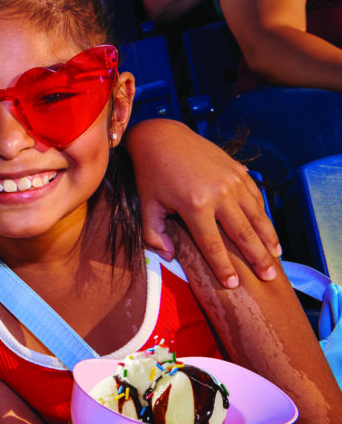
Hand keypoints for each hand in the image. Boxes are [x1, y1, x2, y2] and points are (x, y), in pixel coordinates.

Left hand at [126, 120, 280, 287]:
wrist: (162, 138)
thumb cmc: (152, 175)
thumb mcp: (147, 206)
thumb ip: (155, 235)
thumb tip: (170, 258)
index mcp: (195, 206)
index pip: (213, 245)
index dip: (224, 267)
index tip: (233, 285)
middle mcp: (219, 194)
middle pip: (243, 234)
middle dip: (257, 258)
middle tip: (268, 277)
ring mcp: (232, 181)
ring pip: (257, 216)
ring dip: (268, 237)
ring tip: (276, 256)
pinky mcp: (238, 170)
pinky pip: (256, 196)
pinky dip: (263, 215)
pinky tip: (266, 229)